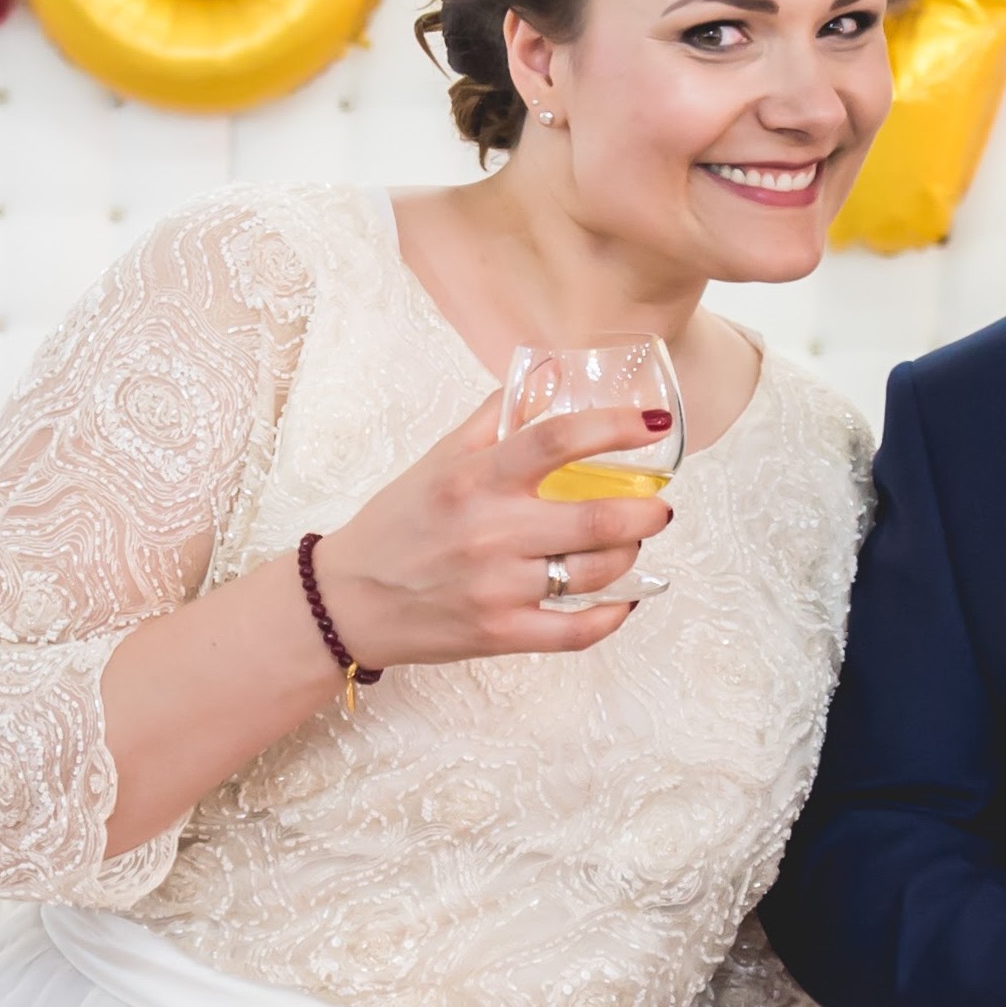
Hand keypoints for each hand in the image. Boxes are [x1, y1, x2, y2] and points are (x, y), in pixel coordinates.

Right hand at [313, 397, 672, 664]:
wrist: (347, 600)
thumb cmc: (400, 523)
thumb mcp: (440, 459)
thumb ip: (498, 416)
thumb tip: (550, 372)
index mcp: (476, 478)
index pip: (559, 439)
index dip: (616, 427)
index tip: (654, 423)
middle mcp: (491, 531)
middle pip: (597, 518)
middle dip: (646, 511)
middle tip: (658, 504)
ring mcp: (498, 587)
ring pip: (596, 572)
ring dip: (630, 555)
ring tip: (631, 542)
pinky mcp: (501, 634)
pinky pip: (577, 631)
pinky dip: (612, 616)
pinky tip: (624, 600)